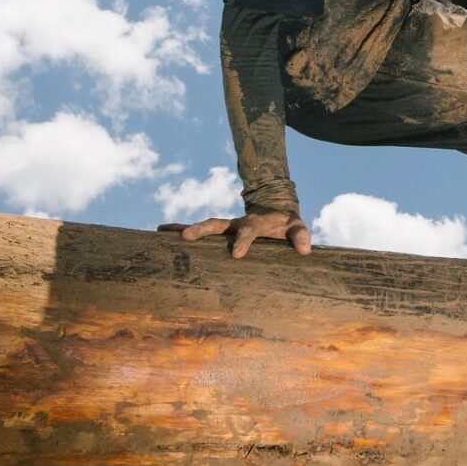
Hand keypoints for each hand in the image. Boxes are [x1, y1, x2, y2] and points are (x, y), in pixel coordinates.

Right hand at [167, 211, 311, 259]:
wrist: (275, 210)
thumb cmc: (286, 223)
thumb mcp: (297, 227)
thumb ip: (301, 237)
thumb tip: (305, 251)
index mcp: (255, 223)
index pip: (249, 232)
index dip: (244, 242)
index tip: (237, 255)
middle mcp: (236, 223)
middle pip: (216, 224)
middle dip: (201, 229)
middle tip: (185, 237)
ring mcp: (226, 227)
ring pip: (203, 226)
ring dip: (183, 228)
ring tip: (161, 232)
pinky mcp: (220, 233)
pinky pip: (199, 232)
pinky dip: (179, 231)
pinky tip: (161, 235)